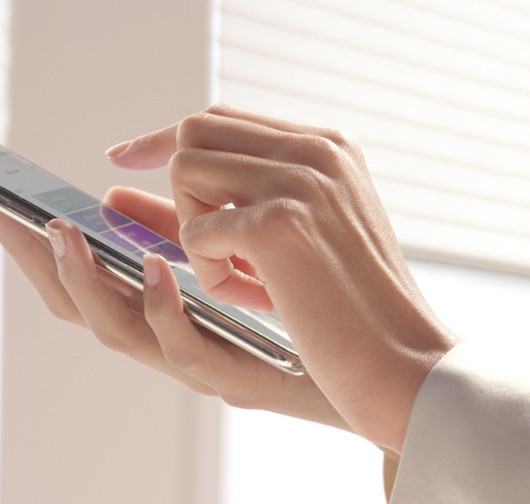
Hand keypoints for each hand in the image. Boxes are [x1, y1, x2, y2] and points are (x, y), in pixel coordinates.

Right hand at [0, 187, 347, 430]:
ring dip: (84, 281)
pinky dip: (161, 306)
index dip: (32, 247)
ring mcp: (201, 365)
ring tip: (63, 232)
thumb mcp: (234, 264)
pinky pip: (185, 346)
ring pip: (118, 333)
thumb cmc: (307, 314)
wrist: (379, 374)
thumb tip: (117, 195)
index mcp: (165, 316)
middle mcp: (171, 345)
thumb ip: (176, 234)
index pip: (82, 282)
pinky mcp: (239, 378)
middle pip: (80, 311)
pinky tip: (156, 264)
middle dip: (32, 263)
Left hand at [106, 104, 458, 453]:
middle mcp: (318, 150)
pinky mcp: (278, 224)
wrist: (404, 359)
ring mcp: (300, 181)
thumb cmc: (357, 310)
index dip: (168, 137)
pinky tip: (260, 299)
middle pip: (197, 130)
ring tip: (240, 277)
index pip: (227, 119)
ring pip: (188, 171)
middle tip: (155, 220)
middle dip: (169, 179)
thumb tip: (140, 185)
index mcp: (332, 146)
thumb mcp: (308, 235)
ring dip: (195, 232)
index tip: (126, 158)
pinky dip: (212, 273)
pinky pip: (197, 233)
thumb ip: (249, 199)